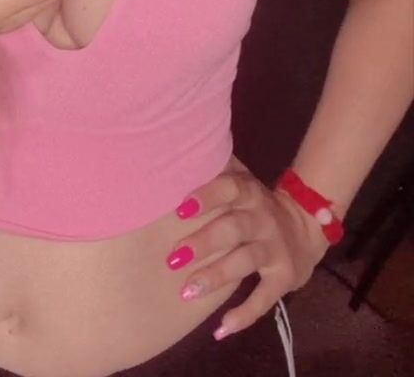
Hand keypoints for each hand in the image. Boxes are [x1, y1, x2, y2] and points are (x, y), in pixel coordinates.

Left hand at [166, 161, 329, 338]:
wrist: (307, 226)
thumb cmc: (255, 203)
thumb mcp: (242, 181)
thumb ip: (217, 169)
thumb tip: (179, 151)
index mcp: (249, 193)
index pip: (230, 188)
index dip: (207, 196)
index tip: (180, 209)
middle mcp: (263, 219)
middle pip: (234, 228)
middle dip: (204, 242)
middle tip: (173, 258)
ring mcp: (275, 249)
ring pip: (246, 262)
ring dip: (217, 276)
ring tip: (187, 291)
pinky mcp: (284, 278)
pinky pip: (265, 298)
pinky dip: (244, 315)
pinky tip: (221, 329)